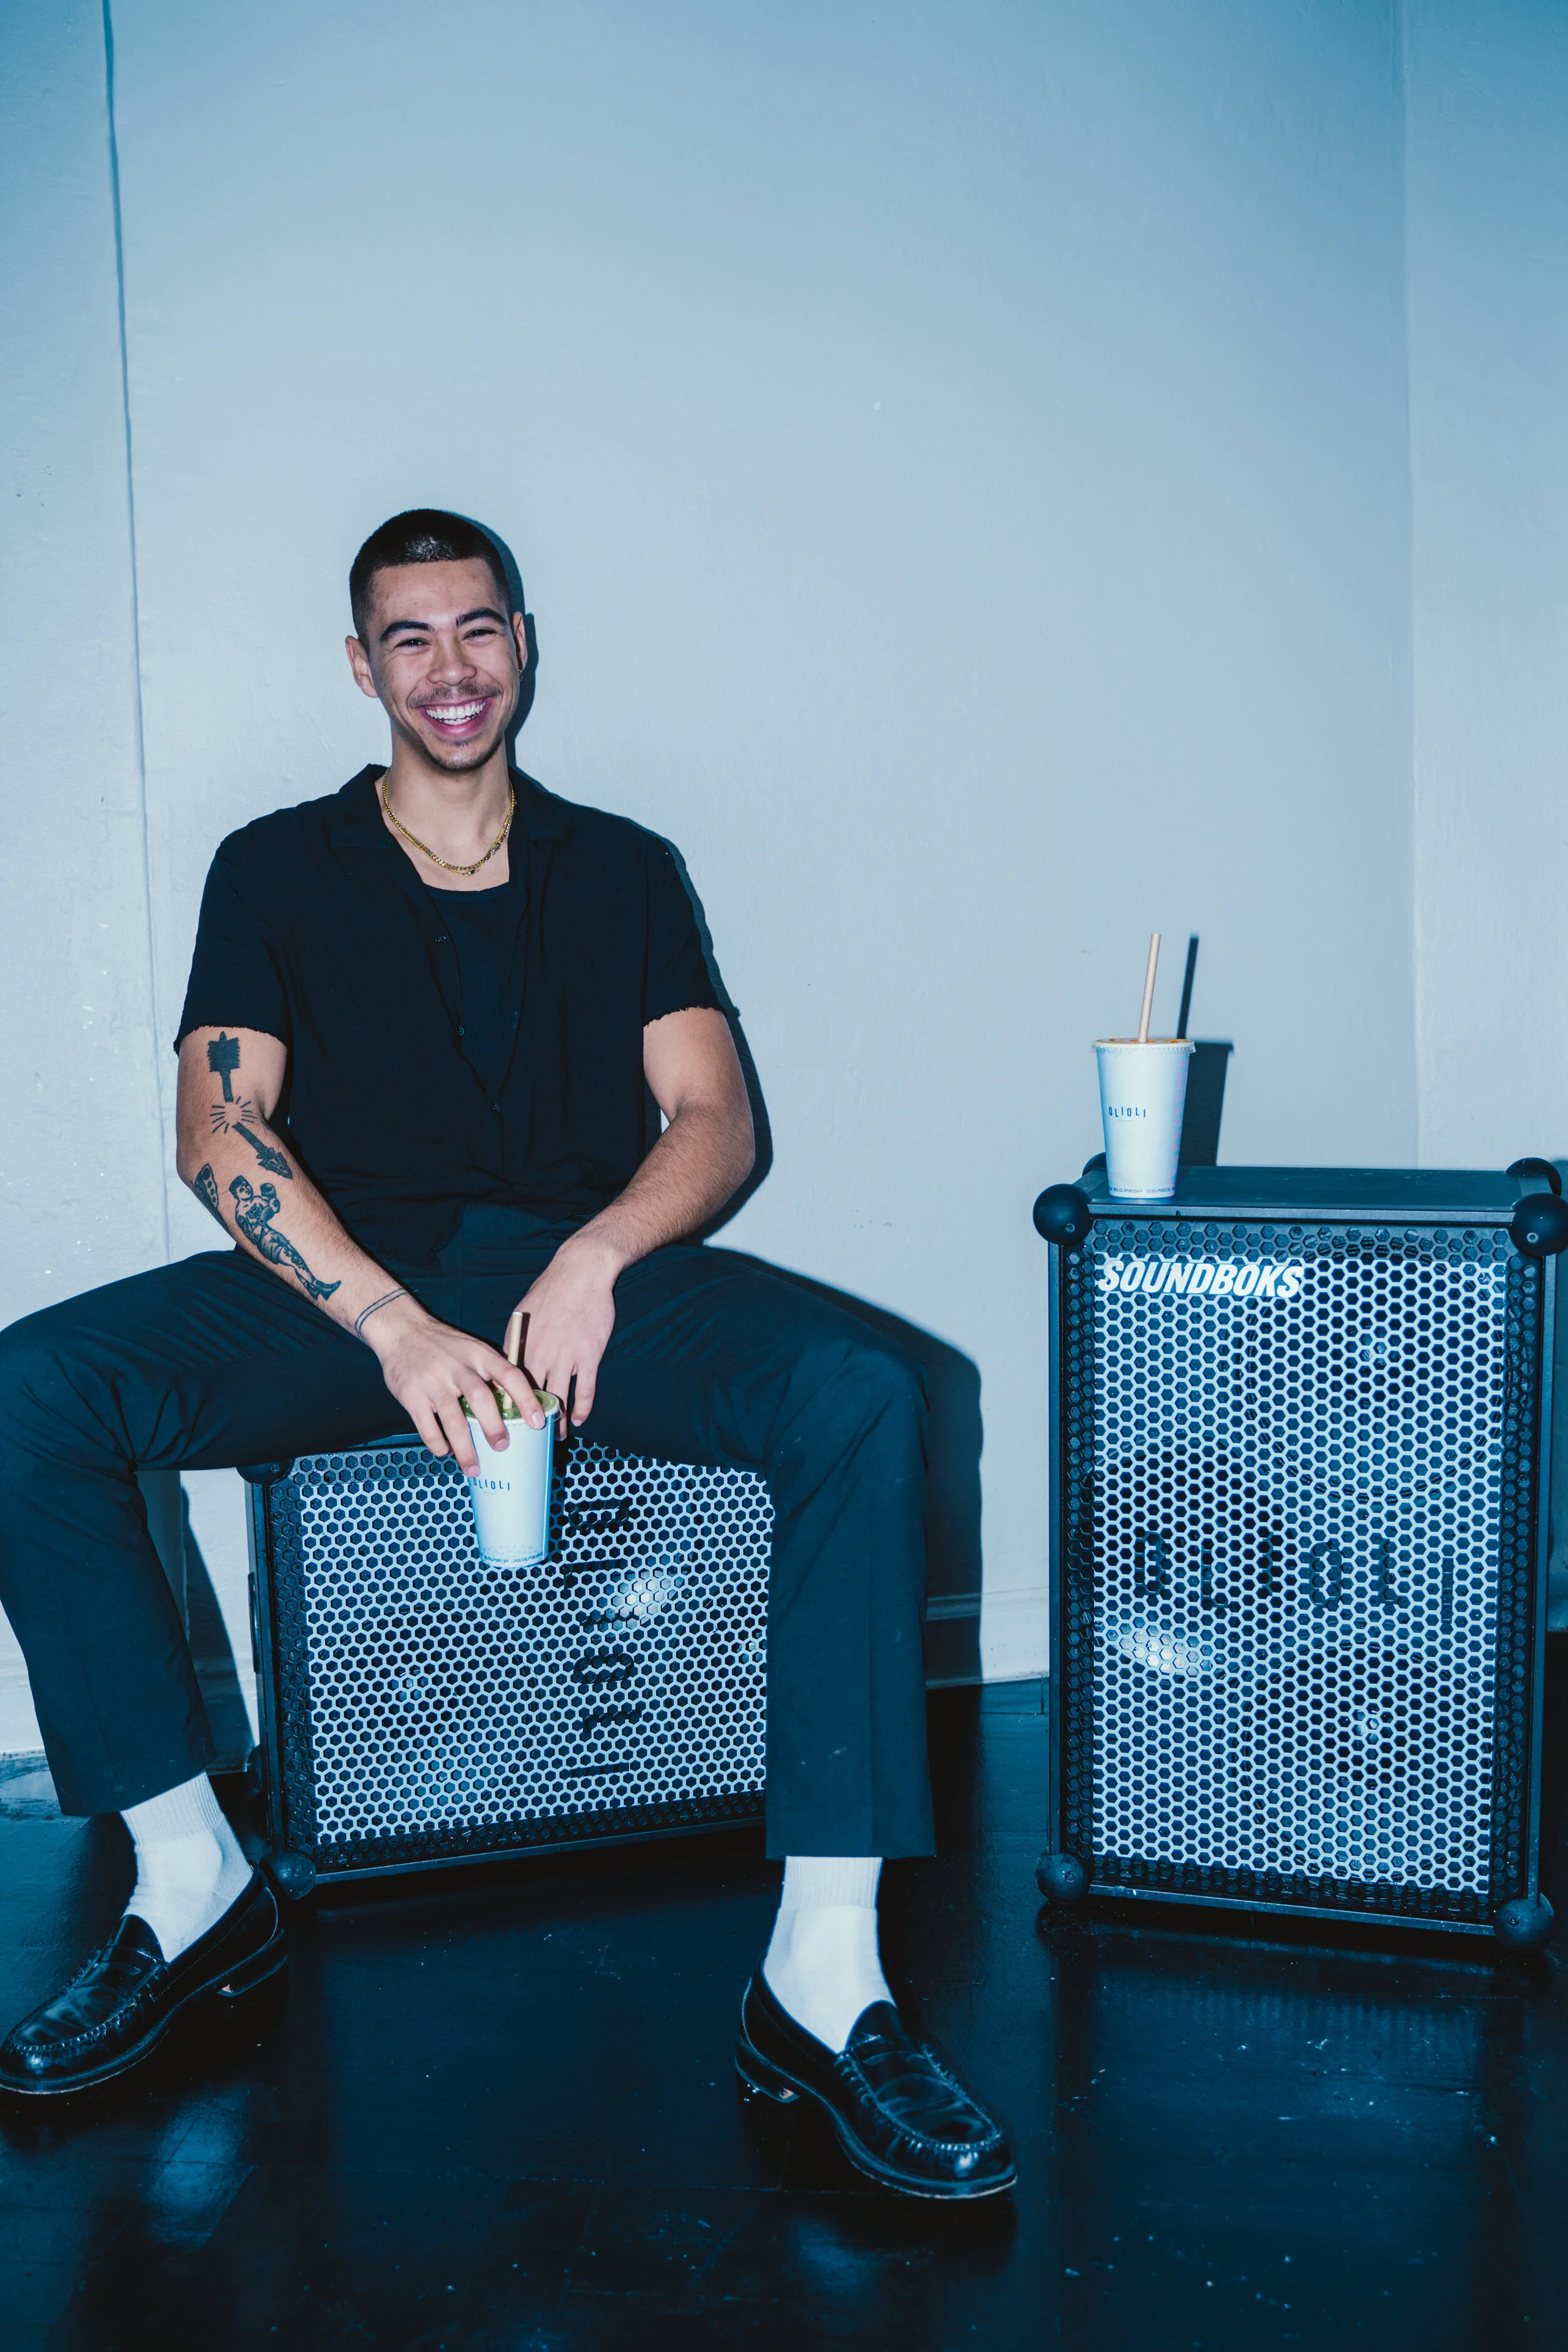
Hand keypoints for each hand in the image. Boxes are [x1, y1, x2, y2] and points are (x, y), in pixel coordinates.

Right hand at [363, 1294, 545, 1474]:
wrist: (402, 1329)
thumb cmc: (445, 1345)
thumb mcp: (472, 1349)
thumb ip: (492, 1372)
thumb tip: (519, 1406)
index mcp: (478, 1354)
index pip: (509, 1374)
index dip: (526, 1398)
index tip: (538, 1422)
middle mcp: (457, 1366)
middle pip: (480, 1396)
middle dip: (494, 1426)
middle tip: (502, 1446)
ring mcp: (432, 1381)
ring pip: (453, 1418)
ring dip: (465, 1447)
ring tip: (474, 1468)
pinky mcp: (411, 1395)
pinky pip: (427, 1426)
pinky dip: (438, 1444)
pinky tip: (446, 1452)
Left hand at [511, 1234, 619, 1424]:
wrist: (581, 1272)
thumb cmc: (551, 1290)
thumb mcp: (522, 1313)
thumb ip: (516, 1341)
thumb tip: (508, 1364)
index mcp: (520, 1344)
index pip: (507, 1382)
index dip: (506, 1405)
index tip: (505, 1422)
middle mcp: (541, 1354)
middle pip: (532, 1396)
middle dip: (530, 1420)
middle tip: (530, 1437)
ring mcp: (566, 1357)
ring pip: (559, 1399)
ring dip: (557, 1422)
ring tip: (556, 1436)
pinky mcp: (589, 1356)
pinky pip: (585, 1390)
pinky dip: (582, 1408)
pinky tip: (579, 1419)